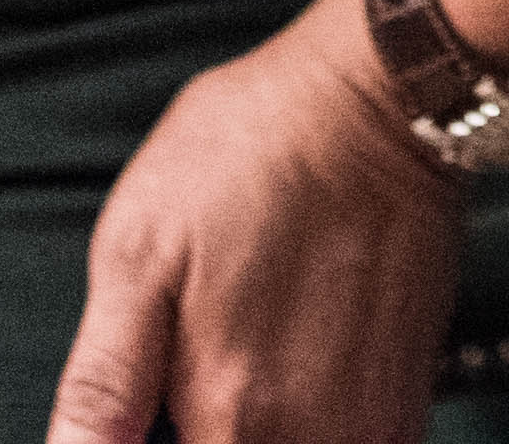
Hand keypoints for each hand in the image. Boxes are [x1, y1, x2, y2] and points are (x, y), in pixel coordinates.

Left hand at [45, 0, 460, 443]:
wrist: (377, 99)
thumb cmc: (251, 152)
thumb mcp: (138, 251)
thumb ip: (102, 385)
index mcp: (230, 416)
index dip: (152, 439)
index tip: (150, 408)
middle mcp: (309, 439)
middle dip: (199, 428)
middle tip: (191, 363)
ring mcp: (368, 426)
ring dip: (252, 429)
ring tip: (246, 349)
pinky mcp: (405, 403)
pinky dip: (309, 427)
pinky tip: (294, 361)